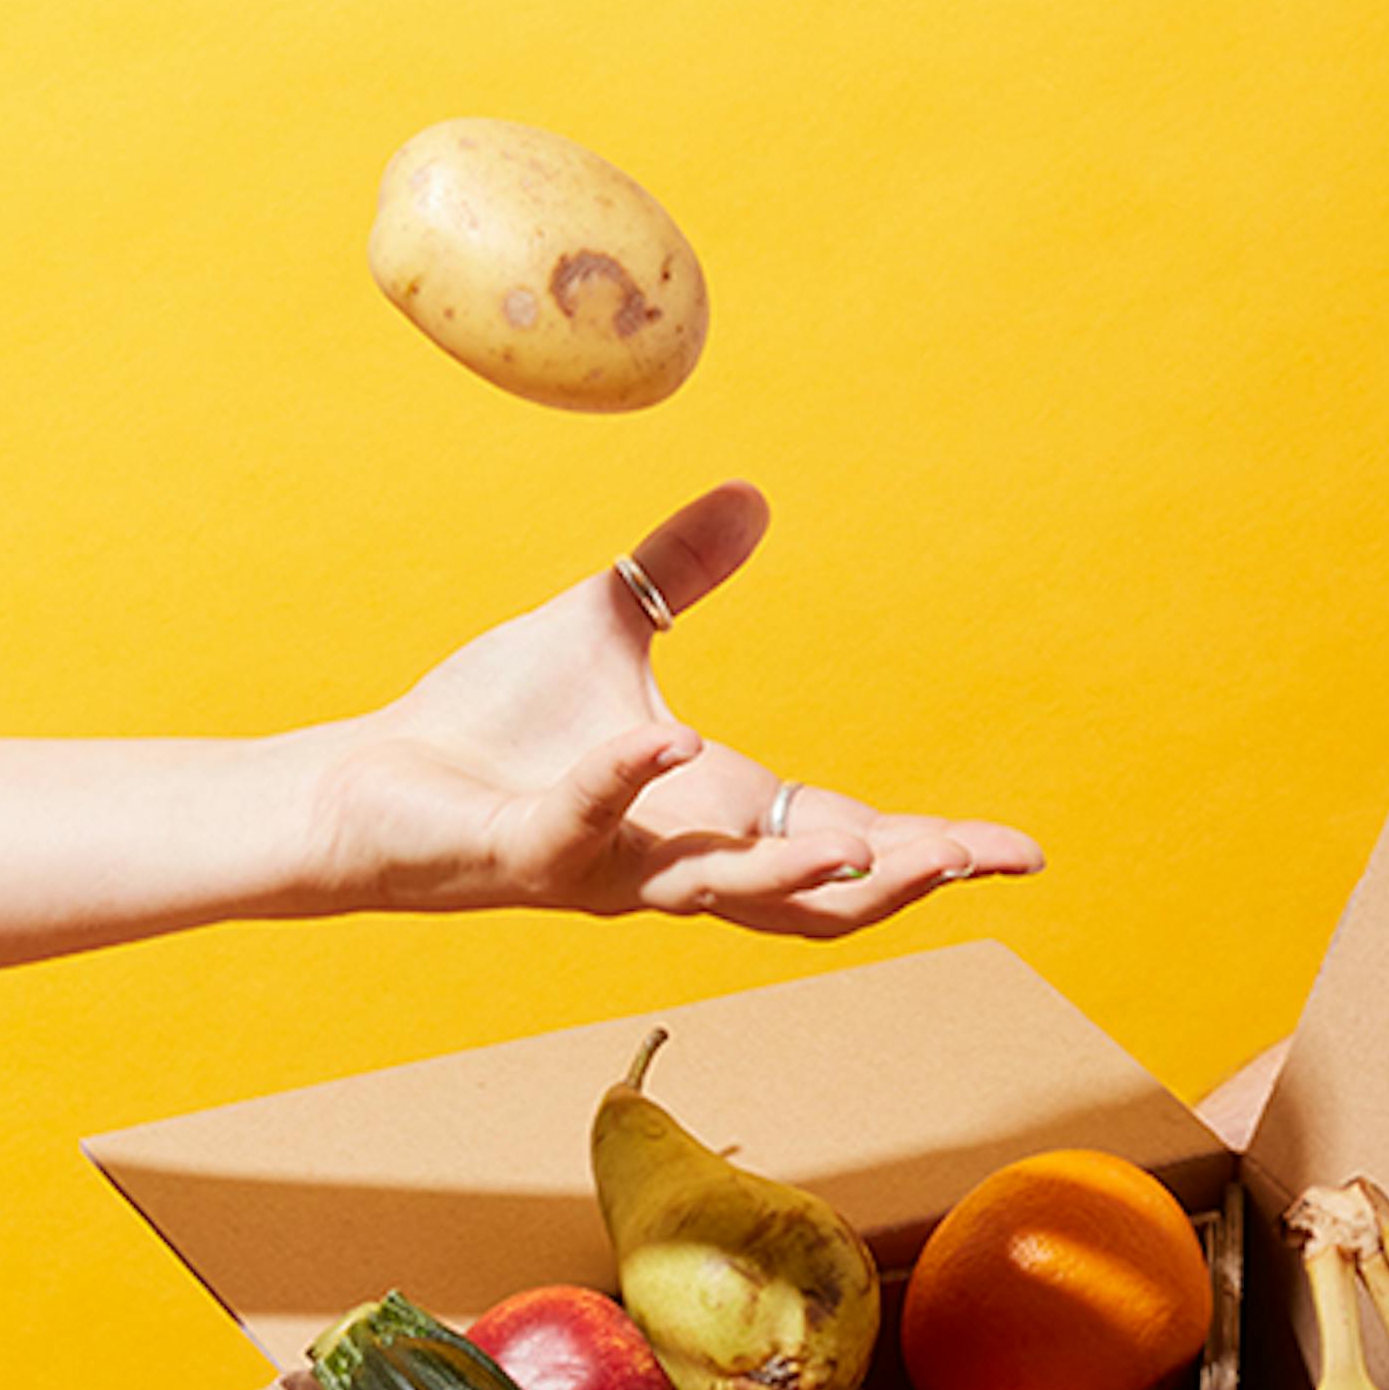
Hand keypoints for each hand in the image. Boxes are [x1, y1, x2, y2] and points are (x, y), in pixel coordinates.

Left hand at [290, 482, 1043, 935]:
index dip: (934, 849)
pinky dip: (625, 785)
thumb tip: (753, 495)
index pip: (844, 837)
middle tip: (981, 860)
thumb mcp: (603, 625)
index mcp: (709, 812)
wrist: (365, 783)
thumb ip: (682, 570)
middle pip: (812, 894)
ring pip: (718, 895)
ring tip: (873, 850)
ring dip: (793, 872)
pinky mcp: (523, 852)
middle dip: (901, 879)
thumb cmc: (486, 729)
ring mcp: (602, 865)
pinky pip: (584, 826)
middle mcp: (672, 858)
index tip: (1023, 850)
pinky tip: (662, 743)